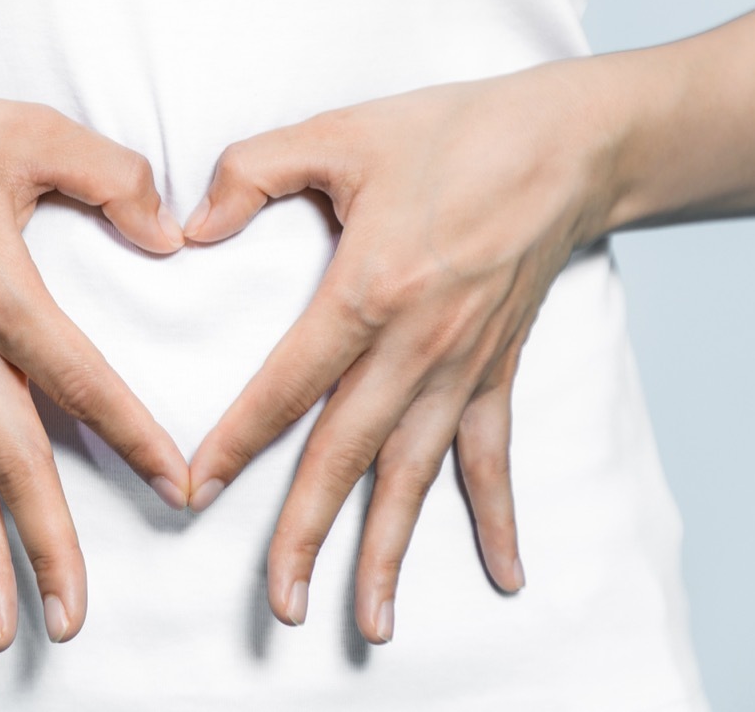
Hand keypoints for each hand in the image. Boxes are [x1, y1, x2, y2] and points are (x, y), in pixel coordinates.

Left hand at [184, 60, 616, 642]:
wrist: (564, 144)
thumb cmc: (450, 133)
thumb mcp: (339, 132)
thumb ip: (252, 172)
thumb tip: (190, 226)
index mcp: (368, 289)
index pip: (286, 385)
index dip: (236, 441)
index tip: (195, 492)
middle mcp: (416, 345)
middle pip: (347, 454)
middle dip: (308, 532)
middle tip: (281, 603)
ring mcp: (463, 366)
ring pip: (415, 474)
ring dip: (391, 548)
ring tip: (372, 620)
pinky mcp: (498, 369)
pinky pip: (494, 455)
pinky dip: (496, 516)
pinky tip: (504, 574)